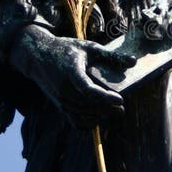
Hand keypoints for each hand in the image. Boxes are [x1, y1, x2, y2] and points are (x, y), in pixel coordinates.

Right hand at [10, 25, 135, 128]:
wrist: (38, 56)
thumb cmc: (66, 49)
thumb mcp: (89, 48)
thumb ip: (111, 56)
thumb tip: (134, 62)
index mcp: (71, 72)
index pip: (88, 90)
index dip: (105, 97)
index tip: (120, 99)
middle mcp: (64, 88)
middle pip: (89, 105)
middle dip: (107, 109)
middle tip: (122, 108)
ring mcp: (60, 99)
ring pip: (83, 114)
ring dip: (100, 116)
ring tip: (115, 112)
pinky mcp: (59, 105)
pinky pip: (74, 121)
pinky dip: (87, 123)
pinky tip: (98, 119)